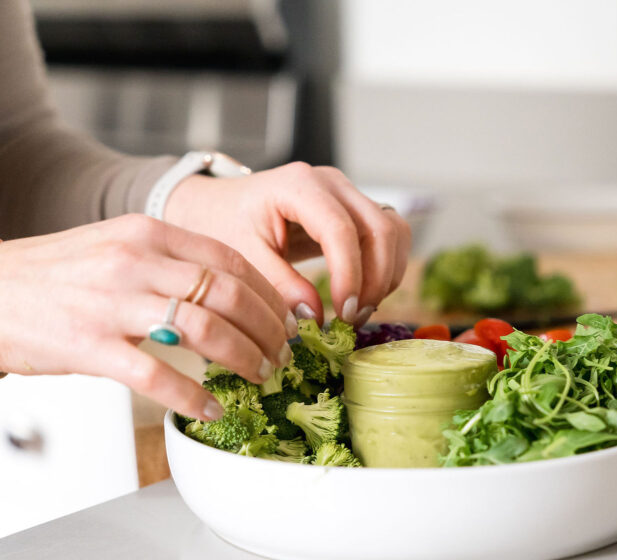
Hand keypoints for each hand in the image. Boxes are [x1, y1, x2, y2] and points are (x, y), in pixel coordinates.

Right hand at [0, 215, 296, 420]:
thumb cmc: (57, 275)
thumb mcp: (120, 248)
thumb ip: (172, 264)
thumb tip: (231, 295)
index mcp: (148, 234)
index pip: (231, 260)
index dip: (270, 294)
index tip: (287, 318)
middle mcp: (136, 262)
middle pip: (229, 294)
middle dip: (268, 330)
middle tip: (283, 354)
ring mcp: (113, 303)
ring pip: (205, 330)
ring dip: (245, 358)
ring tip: (260, 375)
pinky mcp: (90, 345)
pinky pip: (157, 374)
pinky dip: (192, 395)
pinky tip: (211, 407)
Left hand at [164, 162, 411, 326]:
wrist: (221, 206)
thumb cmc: (226, 224)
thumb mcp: (244, 257)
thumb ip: (280, 285)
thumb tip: (316, 317)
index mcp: (299, 186)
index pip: (341, 229)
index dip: (350, 274)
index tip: (343, 312)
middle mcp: (332, 183)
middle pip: (381, 228)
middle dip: (376, 280)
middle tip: (353, 318)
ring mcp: (349, 193)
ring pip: (395, 231)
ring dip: (387, 275)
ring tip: (360, 310)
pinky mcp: (357, 210)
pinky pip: (391, 236)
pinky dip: (387, 268)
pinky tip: (365, 294)